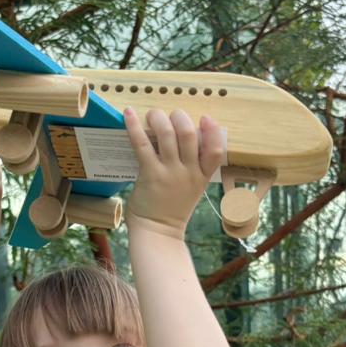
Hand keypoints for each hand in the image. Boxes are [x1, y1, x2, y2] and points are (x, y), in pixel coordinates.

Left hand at [123, 107, 224, 236]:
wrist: (157, 232)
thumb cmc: (172, 209)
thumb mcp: (192, 188)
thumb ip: (193, 166)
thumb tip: (182, 137)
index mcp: (202, 176)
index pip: (216, 150)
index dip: (213, 130)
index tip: (206, 119)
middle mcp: (188, 172)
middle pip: (189, 135)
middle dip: (180, 117)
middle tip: (171, 115)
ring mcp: (169, 173)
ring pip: (168, 135)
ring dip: (159, 118)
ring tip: (153, 114)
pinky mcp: (150, 174)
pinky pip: (142, 144)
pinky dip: (134, 127)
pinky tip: (129, 114)